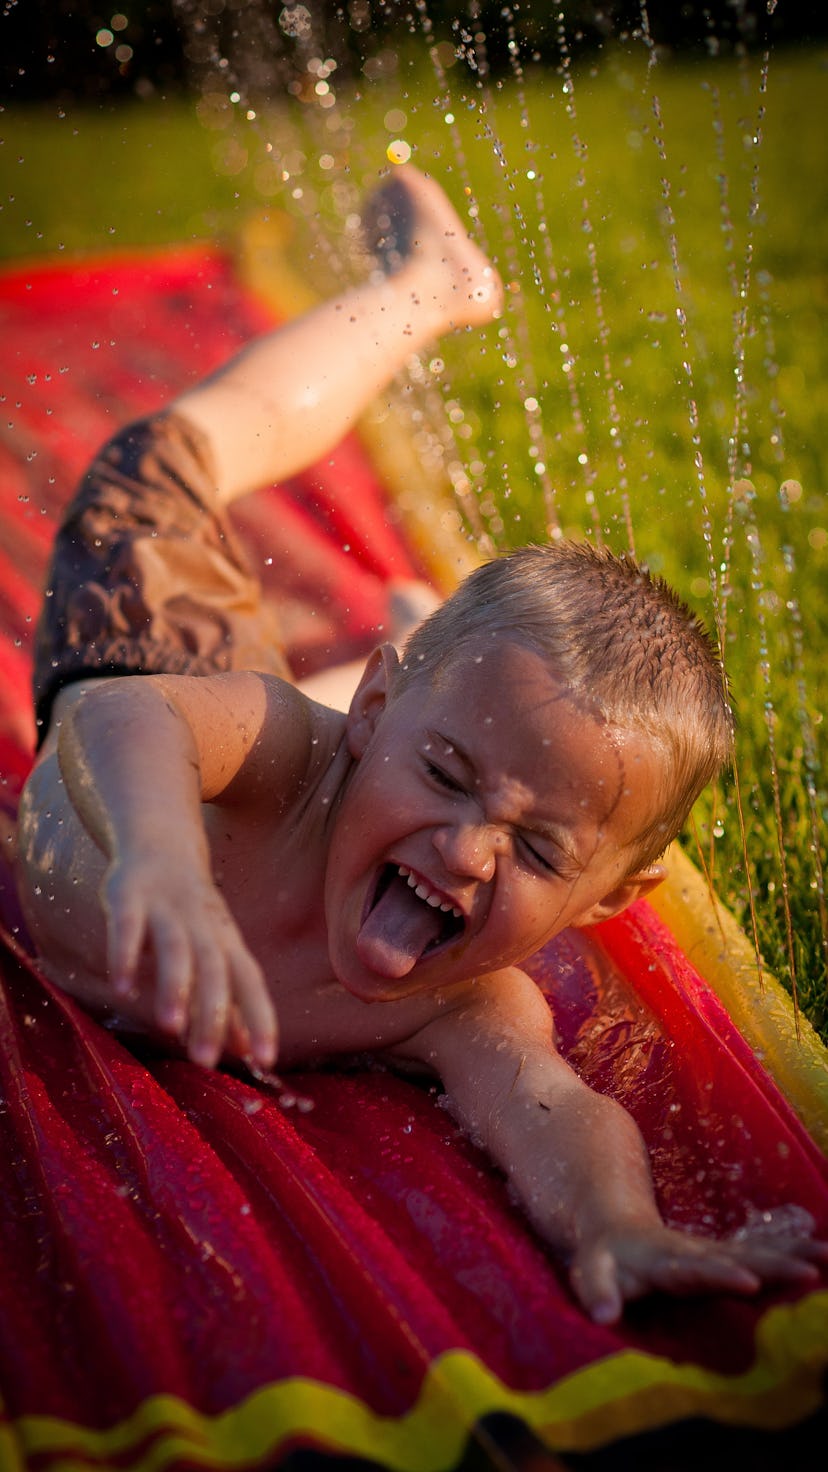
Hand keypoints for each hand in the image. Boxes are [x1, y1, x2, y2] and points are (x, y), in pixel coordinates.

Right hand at [101, 853, 276, 1069]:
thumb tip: (247, 1051)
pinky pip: (128, 928)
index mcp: (227, 942)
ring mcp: (167, 909)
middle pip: (215, 970)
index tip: (266, 1062)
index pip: (251, 983)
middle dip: (213, 1015)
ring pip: (176, 949)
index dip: (261, 1019)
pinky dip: (126, 956)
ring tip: (170, 1027)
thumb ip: (228, 1001)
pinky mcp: (130, 897)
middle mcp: (203, 926)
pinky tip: (123, 988)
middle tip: (206, 1061)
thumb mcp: (215, 951)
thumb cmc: (193, 912)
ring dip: (175, 987)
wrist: (162, 842)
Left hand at [568, 1212, 827, 1324]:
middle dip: (774, 1265)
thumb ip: (598, 1290)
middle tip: (811, 1272)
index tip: (747, 1281)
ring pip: (759, 1252)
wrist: (617, 1223)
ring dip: (793, 1255)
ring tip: (827, 1257)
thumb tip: (602, 1315)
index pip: (695, 1269)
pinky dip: (794, 1252)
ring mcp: (715, 1253)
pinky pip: (764, 1253)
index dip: (720, 1274)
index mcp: (665, 1260)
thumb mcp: (592, 1271)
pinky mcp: (727, 1257)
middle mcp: (696, 1252)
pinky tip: (824, 1253)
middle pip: (739, 1258)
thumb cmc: (605, 1257)